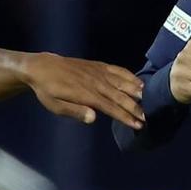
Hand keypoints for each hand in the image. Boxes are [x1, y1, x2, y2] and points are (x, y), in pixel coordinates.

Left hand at [26, 54, 144, 127]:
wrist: (41, 67)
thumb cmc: (47, 91)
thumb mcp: (55, 106)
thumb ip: (74, 111)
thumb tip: (93, 118)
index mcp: (85, 94)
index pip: (110, 107)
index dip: (125, 116)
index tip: (138, 124)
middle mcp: (95, 82)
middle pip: (119, 96)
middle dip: (135, 107)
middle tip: (147, 117)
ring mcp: (98, 72)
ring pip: (122, 82)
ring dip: (136, 91)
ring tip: (148, 99)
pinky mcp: (98, 65)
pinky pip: (117, 70)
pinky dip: (129, 75)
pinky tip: (139, 82)